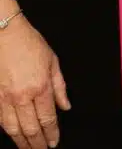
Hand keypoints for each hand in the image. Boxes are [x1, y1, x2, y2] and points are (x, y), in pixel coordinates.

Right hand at [0, 17, 69, 148]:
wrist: (5, 34)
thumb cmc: (29, 43)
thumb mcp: (52, 60)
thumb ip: (59, 86)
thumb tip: (65, 106)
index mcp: (40, 85)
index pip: (48, 118)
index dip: (52, 133)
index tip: (54, 142)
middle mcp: (23, 95)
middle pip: (31, 128)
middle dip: (38, 143)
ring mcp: (5, 98)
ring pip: (14, 129)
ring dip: (22, 142)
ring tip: (29, 148)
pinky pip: (1, 121)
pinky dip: (8, 131)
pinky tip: (14, 135)